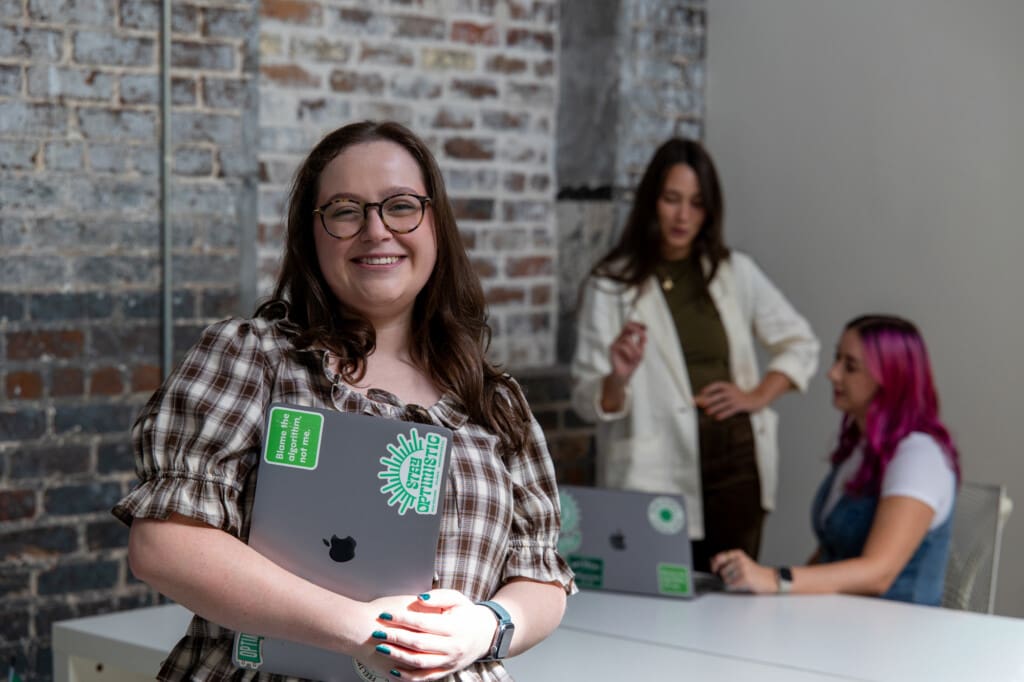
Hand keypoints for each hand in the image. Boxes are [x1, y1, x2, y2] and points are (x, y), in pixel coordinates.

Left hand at [364, 590, 495, 680]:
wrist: (486, 635)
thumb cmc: (467, 614)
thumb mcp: (457, 598)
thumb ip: (437, 597)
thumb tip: (418, 599)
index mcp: (455, 626)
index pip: (423, 623)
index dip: (402, 619)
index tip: (385, 615)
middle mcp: (453, 646)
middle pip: (419, 643)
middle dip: (395, 638)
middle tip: (377, 632)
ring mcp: (450, 661)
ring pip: (420, 662)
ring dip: (398, 656)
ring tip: (381, 648)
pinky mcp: (446, 671)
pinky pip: (425, 678)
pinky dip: (408, 676)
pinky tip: (393, 670)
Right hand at [608, 321, 647, 383]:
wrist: (623, 376)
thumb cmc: (630, 364)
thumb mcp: (640, 352)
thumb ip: (641, 343)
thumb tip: (644, 333)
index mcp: (625, 339)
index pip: (630, 326)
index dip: (638, 324)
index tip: (646, 327)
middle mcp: (619, 339)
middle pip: (626, 327)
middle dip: (637, 330)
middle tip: (643, 337)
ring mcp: (615, 343)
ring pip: (627, 339)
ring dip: (635, 349)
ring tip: (637, 358)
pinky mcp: (612, 349)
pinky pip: (623, 346)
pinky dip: (630, 353)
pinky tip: (630, 360)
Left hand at [695, 381, 761, 419]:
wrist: (756, 398)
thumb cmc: (739, 395)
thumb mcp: (730, 390)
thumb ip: (719, 393)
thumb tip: (703, 399)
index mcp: (728, 386)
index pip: (717, 385)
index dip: (710, 388)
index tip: (702, 391)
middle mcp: (731, 391)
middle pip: (719, 395)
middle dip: (709, 400)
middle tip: (701, 404)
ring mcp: (736, 399)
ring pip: (723, 404)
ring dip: (715, 408)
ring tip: (707, 412)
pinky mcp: (740, 406)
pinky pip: (730, 410)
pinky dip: (723, 414)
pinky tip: (717, 418)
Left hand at [709, 549, 778, 593]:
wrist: (768, 579)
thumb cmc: (753, 571)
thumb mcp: (741, 562)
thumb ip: (727, 560)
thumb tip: (711, 561)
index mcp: (738, 554)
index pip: (719, 557)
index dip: (714, 565)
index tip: (714, 570)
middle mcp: (740, 560)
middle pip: (722, 571)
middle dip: (725, 576)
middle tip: (735, 576)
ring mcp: (743, 569)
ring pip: (726, 579)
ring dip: (731, 582)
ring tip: (740, 580)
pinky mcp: (745, 578)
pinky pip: (732, 584)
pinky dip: (735, 586)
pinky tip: (742, 584)